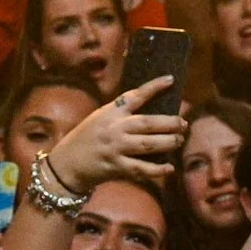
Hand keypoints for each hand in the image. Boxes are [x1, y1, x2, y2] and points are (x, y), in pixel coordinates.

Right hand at [48, 75, 185, 193]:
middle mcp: (114, 129)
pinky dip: (158, 170)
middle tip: (183, 123)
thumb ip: (122, 114)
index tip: (170, 80)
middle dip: (170, 123)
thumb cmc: (87, 138)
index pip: (135, 96)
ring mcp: (116, 148)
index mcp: (111, 112)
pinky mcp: (116, 167)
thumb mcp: (100, 118)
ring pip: (148, 145)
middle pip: (148, 123)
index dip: (154, 87)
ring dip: (168, 142)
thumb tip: (154, 112)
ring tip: (179, 140)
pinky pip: (142, 169)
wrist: (67, 162)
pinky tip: (170, 167)